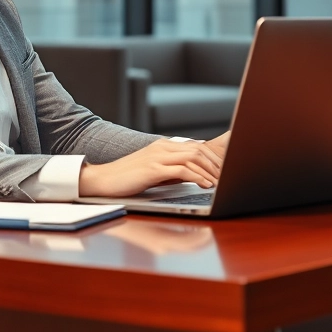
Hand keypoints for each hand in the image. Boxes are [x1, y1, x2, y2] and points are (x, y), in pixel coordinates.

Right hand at [79, 134, 227, 196]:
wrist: (103, 179)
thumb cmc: (128, 177)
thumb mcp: (155, 171)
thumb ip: (173, 171)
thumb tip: (193, 176)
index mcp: (163, 146)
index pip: (196, 146)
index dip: (213, 158)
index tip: (225, 170)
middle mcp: (162, 147)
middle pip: (198, 150)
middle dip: (216, 163)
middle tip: (228, 176)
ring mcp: (158, 156)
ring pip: (193, 157)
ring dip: (210, 171)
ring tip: (219, 182)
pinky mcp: (153, 169)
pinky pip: (182, 170)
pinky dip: (197, 177)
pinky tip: (205, 185)